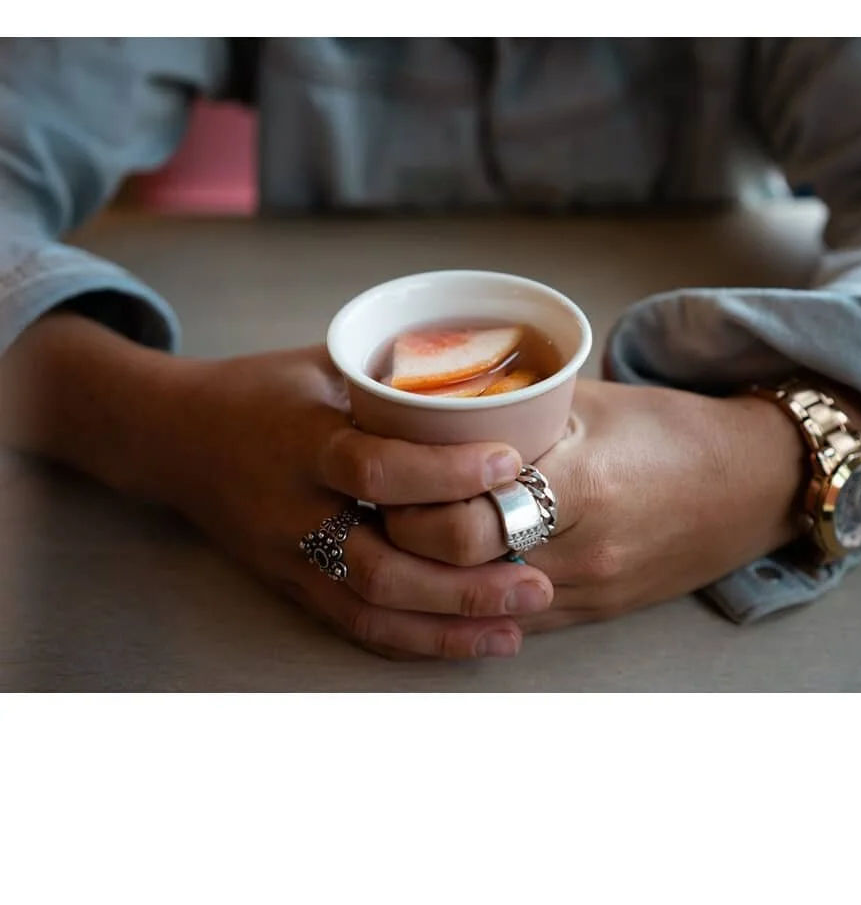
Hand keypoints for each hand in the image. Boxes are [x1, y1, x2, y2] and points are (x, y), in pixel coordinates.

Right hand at [2, 314, 557, 659]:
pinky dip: (417, 641)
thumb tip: (486, 365)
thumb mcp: (323, 363)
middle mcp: (296, 513)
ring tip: (522, 622)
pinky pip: (357, 627)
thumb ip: (394, 374)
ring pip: (374, 612)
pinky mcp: (293, 587)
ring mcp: (291, 560)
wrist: (175, 439)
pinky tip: (474, 642)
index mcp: (304, 444)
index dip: (445, 472)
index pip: (376, 469)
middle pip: (381, 568)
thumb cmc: (263, 391)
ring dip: (451, 626)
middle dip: (464, 583)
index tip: (511, 462)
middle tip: (539, 577)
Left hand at [381, 379, 808, 630]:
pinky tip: (446, 571)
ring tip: (401, 536)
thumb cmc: (671, 430)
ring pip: (475, 608)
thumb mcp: (591, 402)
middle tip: (377, 506)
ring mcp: (589, 594)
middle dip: (402, 545)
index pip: (462, 522)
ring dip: (428, 578)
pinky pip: (512, 623)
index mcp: (582, 488)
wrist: (751, 486)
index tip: (384, 476)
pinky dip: (471, 601)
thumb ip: (516, 409)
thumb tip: (437, 400)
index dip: (408, 503)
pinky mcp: (594, 613)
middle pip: (457, 573)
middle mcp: (582, 554)